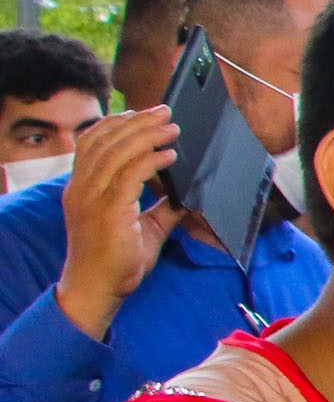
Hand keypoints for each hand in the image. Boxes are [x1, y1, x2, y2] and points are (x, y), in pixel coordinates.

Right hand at [55, 107, 181, 340]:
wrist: (99, 289)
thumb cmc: (115, 262)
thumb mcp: (142, 227)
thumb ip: (160, 208)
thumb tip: (184, 196)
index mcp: (81, 188)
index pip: (92, 143)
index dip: (115, 124)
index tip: (139, 114)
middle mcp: (81, 189)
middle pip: (106, 141)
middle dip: (137, 122)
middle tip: (164, 112)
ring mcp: (91, 198)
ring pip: (117, 152)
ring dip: (147, 135)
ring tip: (171, 128)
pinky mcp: (108, 210)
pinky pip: (129, 174)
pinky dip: (151, 160)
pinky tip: (170, 155)